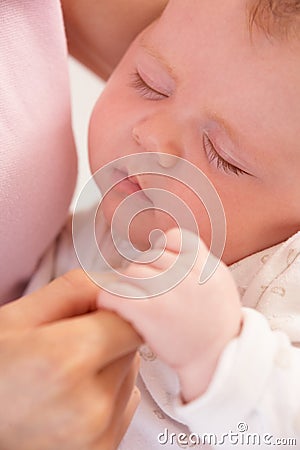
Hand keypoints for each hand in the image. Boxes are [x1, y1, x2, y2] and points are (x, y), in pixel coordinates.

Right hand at [0, 269, 141, 449]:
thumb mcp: (17, 319)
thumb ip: (72, 290)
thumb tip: (115, 279)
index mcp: (66, 361)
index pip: (131, 320)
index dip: (116, 309)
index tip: (99, 309)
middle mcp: (89, 405)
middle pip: (132, 346)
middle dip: (109, 335)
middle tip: (71, 341)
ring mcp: (99, 435)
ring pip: (131, 373)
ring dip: (110, 364)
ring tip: (68, 373)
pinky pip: (127, 402)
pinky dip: (110, 392)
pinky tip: (75, 396)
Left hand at [98, 229, 241, 402]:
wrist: (218, 362)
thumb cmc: (216, 326)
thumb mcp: (219, 283)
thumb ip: (197, 263)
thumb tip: (165, 245)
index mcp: (207, 266)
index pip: (174, 238)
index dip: (163, 251)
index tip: (161, 270)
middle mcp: (189, 274)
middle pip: (148, 257)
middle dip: (144, 274)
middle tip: (145, 294)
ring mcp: (170, 291)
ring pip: (130, 273)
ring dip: (127, 287)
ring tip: (133, 305)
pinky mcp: (152, 312)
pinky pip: (117, 293)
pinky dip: (109, 301)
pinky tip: (115, 310)